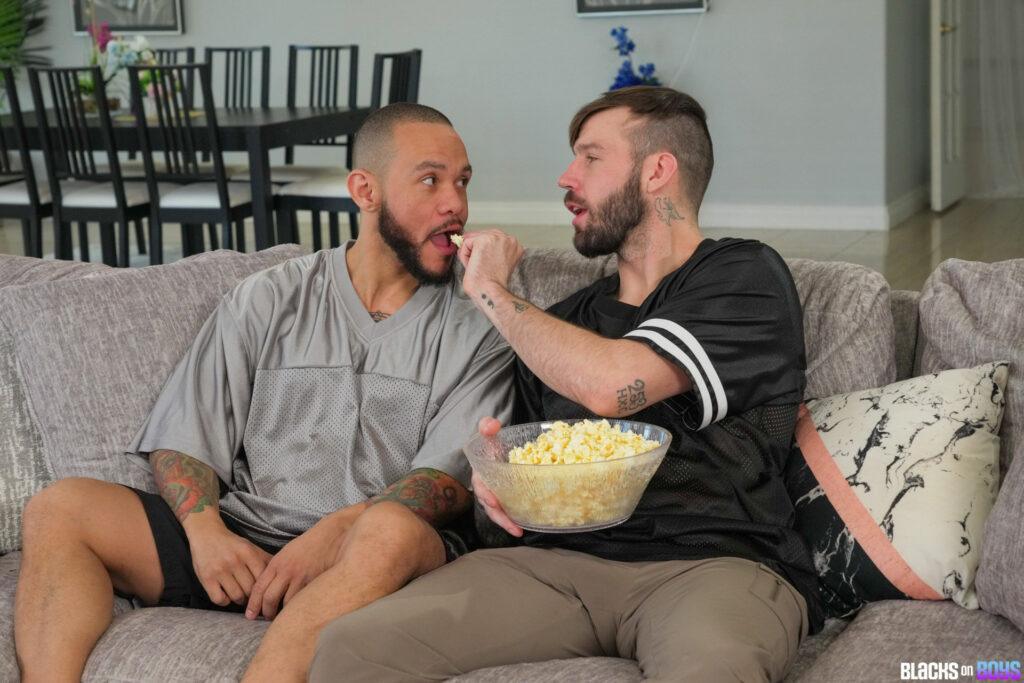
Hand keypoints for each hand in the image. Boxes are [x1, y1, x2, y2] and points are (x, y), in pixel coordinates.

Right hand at [184, 512, 272, 607]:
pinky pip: (219, 599)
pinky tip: (226, 595)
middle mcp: (234, 561)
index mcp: (248, 553)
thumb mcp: (250, 547)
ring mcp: (219, 570)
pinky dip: (225, 601)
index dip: (265, 589)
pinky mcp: (206, 578)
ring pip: (236, 596)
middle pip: (250, 589)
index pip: (262, 578)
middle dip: (253, 596)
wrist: (207, 534)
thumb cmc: (232, 544)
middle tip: (252, 597)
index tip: (265, 594)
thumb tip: (282, 573)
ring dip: (240, 600)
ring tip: (240, 596)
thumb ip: (265, 559)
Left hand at [244, 503, 364, 619]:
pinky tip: (298, 610)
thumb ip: (277, 569)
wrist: (330, 536)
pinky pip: (303, 600)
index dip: (253, 604)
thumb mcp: (287, 553)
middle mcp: (286, 570)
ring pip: (286, 603)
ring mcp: (301, 577)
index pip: (258, 588)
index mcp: (276, 563)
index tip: (250, 615)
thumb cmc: (309, 544)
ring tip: (283, 618)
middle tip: (265, 619)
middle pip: (269, 598)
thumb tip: (269, 588)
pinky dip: (298, 607)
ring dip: (282, 614)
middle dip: (265, 612)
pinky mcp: (314, 582)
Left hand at [458, 230, 523, 299]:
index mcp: (515, 245)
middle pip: (481, 236)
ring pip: (473, 239)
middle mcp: (509, 238)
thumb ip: (490, 249)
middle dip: (476, 251)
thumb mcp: (497, 262)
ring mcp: (496, 237)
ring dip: (470, 254)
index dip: (484, 252)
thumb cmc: (492, 284)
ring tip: (479, 267)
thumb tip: (465, 239)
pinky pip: (465, 242)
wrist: (490, 292)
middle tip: (482, 268)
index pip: (492, 238)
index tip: (487, 265)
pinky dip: (465, 256)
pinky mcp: (483, 240)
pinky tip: (474, 266)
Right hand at [473, 417, 522, 536]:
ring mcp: (494, 495)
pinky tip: (523, 527)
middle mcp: (485, 486)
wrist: (495, 450)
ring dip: (506, 522)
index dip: (484, 493)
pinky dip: (512, 520)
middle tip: (510, 524)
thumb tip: (491, 425)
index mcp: (480, 472)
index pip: (479, 484)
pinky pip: (506, 512)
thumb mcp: (488, 431)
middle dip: (498, 515)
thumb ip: (487, 426)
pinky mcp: (504, 499)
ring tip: (518, 531)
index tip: (493, 500)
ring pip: (497, 512)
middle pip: (488, 504)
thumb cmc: (491, 442)